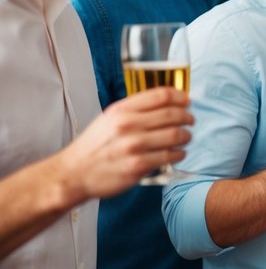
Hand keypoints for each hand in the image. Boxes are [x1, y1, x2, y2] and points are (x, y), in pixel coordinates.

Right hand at [61, 87, 191, 199]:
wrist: (73, 173)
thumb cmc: (94, 146)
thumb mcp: (109, 118)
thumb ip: (135, 109)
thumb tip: (167, 102)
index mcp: (121, 110)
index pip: (161, 95)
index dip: (180, 97)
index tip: (186, 101)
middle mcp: (128, 125)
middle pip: (173, 115)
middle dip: (187, 117)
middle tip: (190, 120)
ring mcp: (134, 146)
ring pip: (176, 135)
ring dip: (186, 136)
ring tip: (185, 137)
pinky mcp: (138, 166)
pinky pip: (170, 156)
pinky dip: (179, 153)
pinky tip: (177, 153)